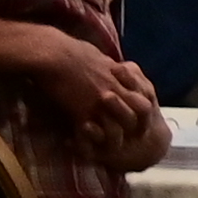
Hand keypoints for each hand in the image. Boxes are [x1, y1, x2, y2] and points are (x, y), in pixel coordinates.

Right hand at [44, 34, 162, 152]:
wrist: (51, 54)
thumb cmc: (71, 50)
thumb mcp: (100, 57)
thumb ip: (111, 68)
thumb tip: (115, 69)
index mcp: (120, 78)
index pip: (145, 98)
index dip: (146, 111)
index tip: (142, 120)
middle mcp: (114, 91)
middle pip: (138, 114)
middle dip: (137, 127)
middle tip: (131, 136)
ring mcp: (99, 102)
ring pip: (118, 128)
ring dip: (114, 139)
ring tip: (111, 147)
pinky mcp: (81, 111)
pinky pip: (91, 134)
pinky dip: (90, 142)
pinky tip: (87, 147)